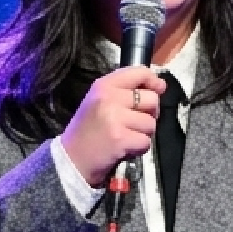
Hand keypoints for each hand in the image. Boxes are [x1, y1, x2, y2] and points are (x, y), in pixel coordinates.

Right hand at [58, 67, 165, 185]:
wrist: (71, 159)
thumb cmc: (88, 130)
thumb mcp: (100, 101)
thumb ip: (126, 91)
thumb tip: (161, 86)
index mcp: (104, 85)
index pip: (140, 72)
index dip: (153, 81)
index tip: (157, 89)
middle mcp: (109, 98)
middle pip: (152, 99)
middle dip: (149, 113)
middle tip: (133, 122)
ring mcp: (115, 119)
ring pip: (151, 123)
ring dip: (143, 133)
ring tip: (126, 136)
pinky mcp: (121, 139)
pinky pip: (146, 142)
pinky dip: (139, 148)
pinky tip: (125, 148)